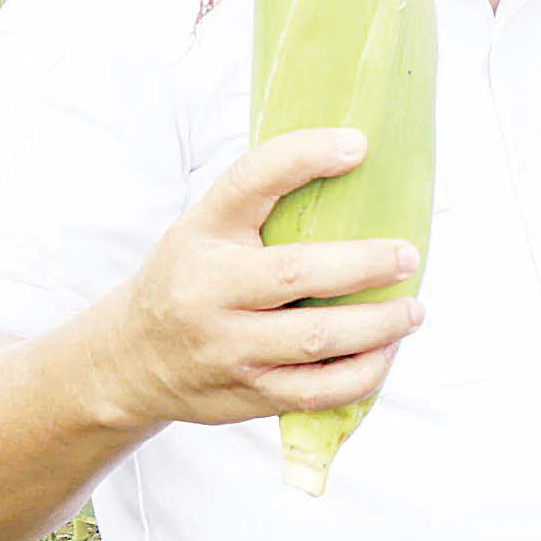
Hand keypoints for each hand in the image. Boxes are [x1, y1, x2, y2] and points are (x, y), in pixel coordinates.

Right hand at [96, 129, 423, 430]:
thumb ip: (262, 202)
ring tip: (411, 310)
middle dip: (365, 264)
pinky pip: (317, 391)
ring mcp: (227, 348)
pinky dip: (363, 374)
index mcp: (204, 232)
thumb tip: (354, 161)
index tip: (357, 145)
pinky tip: (385, 353)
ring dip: (378, 325)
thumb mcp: (205, 227)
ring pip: (317, 340)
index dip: (304, 156)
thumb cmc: (190, 277)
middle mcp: (209, 290)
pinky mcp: (246, 395)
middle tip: (407, 256)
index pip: (251, 180)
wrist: (128, 361)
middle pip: (296, 273)